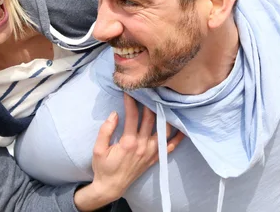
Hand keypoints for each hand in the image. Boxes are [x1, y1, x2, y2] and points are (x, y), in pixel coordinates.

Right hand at [74, 94, 183, 210]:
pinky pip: (169, 147)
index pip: (132, 116)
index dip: (131, 102)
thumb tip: (114, 114)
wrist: (111, 187)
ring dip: (164, 115)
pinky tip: (182, 127)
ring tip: (164, 103)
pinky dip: (177, 137)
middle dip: (149, 103)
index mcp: (128, 142)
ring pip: (162, 130)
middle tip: (149, 91)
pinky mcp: (154, 158)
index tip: (129, 91)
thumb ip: (105, 131)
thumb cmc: (103, 168)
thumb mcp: (98, 149)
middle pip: (150, 119)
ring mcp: (150, 152)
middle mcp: (143, 146)